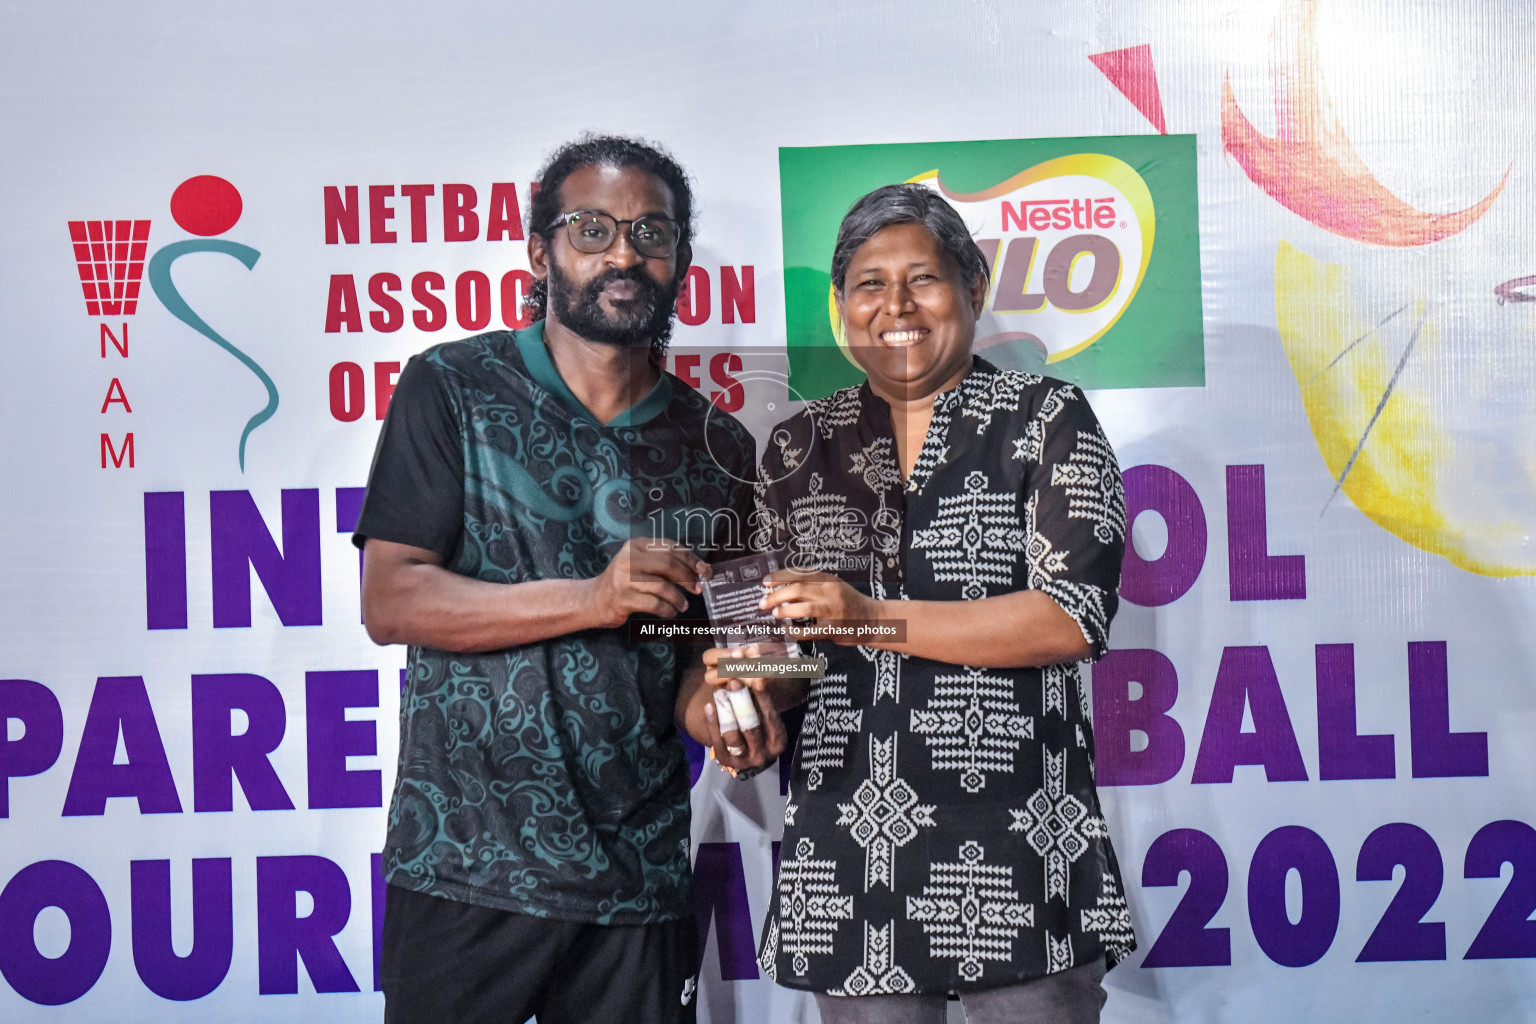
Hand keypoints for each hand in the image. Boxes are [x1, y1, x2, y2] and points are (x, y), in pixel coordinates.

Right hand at [583, 538, 706, 628]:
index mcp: (636, 545)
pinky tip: (671, 612)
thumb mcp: (640, 564)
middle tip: (698, 589)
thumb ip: (663, 563)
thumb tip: (698, 570)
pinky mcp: (623, 599)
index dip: (691, 558)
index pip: (669, 547)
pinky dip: (667, 609)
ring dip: (678, 597)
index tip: (705, 571)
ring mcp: (624, 579)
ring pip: (662, 586)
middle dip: (687, 577)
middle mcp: (628, 558)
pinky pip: (654, 604)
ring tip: (683, 605)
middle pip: (667, 564)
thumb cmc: (624, 582)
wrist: (594, 600)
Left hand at [701, 645, 785, 776]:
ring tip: (720, 692)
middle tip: (733, 681)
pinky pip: (717, 741)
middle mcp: (763, 754)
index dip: (764, 698)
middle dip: (741, 702)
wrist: (751, 757)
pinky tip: (709, 706)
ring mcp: (744, 760)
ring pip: (733, 735)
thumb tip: (758, 674)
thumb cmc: (762, 731)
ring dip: (725, 712)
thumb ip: (762, 703)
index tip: (757, 679)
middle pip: (751, 726)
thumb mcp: (767, 719)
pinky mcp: (726, 762)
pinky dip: (712, 723)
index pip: (771, 717)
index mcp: (778, 742)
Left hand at [759, 569, 879, 643]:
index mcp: (828, 579)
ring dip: (785, 611)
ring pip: (803, 608)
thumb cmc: (848, 602)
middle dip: (776, 596)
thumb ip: (811, 584)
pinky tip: (787, 630)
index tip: (765, 582)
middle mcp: (830, 592)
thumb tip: (781, 586)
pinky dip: (795, 631)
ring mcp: (832, 611)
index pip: (799, 573)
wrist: (871, 619)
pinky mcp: (833, 629)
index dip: (779, 577)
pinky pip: (809, 631)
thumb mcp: (833, 586)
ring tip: (775, 614)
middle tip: (763, 603)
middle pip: (797, 589)